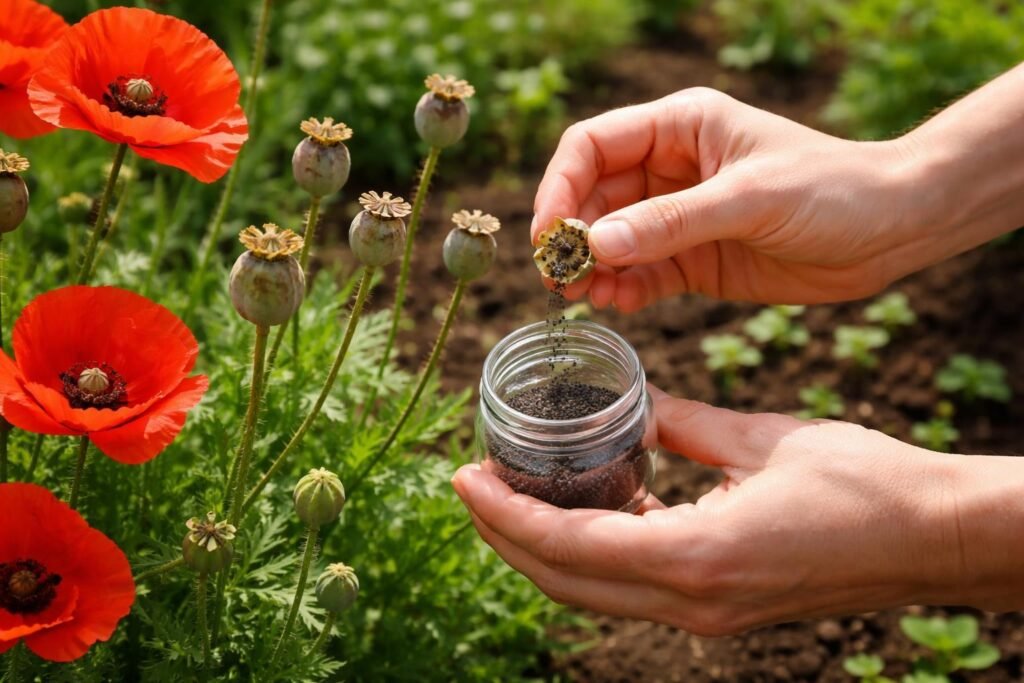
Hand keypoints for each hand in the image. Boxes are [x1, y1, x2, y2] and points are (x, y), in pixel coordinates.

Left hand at [452, 387, 1023, 634]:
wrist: (932, 538)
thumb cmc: (863, 484)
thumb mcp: (761, 438)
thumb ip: (682, 422)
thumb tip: (631, 402)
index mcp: (698, 556)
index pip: (570, 544)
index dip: (505, 515)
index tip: (463, 478)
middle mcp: (692, 601)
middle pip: (566, 582)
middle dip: (506, 537)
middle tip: (470, 485)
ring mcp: (706, 614)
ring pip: (593, 593)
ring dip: (541, 550)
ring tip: (509, 496)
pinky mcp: (719, 609)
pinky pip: (631, 590)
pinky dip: (590, 556)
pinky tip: (581, 511)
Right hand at [531, 88, 929, 309]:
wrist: (892, 230)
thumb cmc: (832, 189)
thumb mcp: (750, 199)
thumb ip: (672, 222)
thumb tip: (596, 244)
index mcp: (680, 128)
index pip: (593, 147)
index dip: (560, 186)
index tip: (548, 234)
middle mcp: (670, 169)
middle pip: (593, 198)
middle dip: (571, 237)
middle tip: (558, 278)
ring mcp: (680, 217)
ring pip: (612, 241)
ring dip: (591, 269)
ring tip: (581, 299)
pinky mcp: (694, 260)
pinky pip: (642, 275)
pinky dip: (622, 291)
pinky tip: (614, 306)